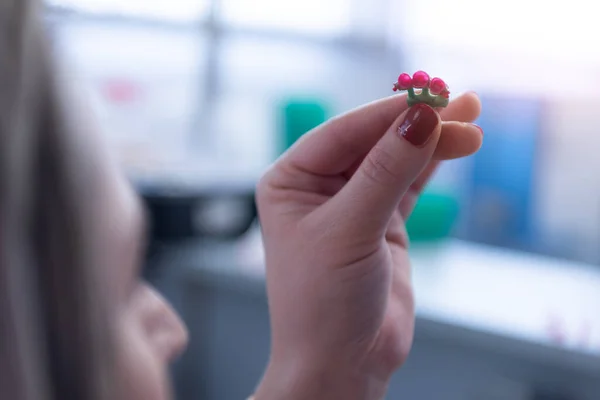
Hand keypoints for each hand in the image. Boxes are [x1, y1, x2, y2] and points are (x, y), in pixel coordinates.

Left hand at [254, 93, 481, 399]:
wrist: (340, 365)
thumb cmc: (323, 302)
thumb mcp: (351, 230)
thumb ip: (386, 173)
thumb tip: (422, 118)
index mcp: (291, 180)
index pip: (343, 132)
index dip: (388, 113)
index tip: (432, 100)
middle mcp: (319, 187)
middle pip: (373, 141)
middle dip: (415, 125)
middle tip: (461, 105)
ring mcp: (353, 204)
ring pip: (395, 160)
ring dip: (431, 141)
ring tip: (471, 122)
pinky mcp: (381, 224)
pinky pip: (408, 184)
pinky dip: (431, 166)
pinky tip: (455, 145)